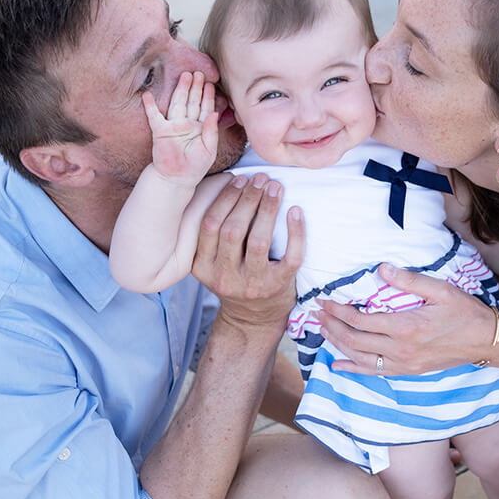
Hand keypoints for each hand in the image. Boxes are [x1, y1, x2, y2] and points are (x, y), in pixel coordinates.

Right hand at [145, 71, 217, 185]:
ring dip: (180, 89)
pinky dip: (150, 105)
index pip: (205, 108)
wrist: (178, 179)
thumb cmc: (195, 167)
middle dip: (195, 87)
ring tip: (184, 75)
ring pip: (177, 103)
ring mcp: (173, 126)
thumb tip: (214, 113)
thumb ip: (211, 130)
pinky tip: (147, 94)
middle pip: (191, 101)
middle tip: (197, 73)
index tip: (210, 83)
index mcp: (200, 128)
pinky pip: (154, 116)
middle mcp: (187, 124)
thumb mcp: (209, 149)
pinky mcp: (161, 131)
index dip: (208, 95)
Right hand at [191, 173, 304, 329]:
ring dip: (268, 209)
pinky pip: (291, 256)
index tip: (238, 179)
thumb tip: (230, 184)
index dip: (224, 199)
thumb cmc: (235, 278)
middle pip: (232, 230)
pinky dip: (296, 232)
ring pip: (258, 241)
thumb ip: (213, 235)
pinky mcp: (278, 287)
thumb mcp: (213, 261)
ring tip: (275, 188)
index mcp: (202, 267)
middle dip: (247, 199)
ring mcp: (252, 284)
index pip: (209, 226)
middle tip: (260, 179)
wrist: (253, 319)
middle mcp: (224, 277)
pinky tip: (295, 212)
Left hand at [317, 263, 498, 375]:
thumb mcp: (440, 290)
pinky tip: (337, 364)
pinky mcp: (408, 371)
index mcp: (406, 327)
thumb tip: (382, 268)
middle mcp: (401, 350)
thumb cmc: (465, 312)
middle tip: (315, 314)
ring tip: (322, 331)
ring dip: (337, 344)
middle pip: (355, 340)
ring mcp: (403, 364)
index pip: (361, 320)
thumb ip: (409, 280)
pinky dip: (353, 369)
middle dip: (332, 326)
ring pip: (360, 358)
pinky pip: (374, 372)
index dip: (339, 311)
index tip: (325, 301)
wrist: (486, 342)